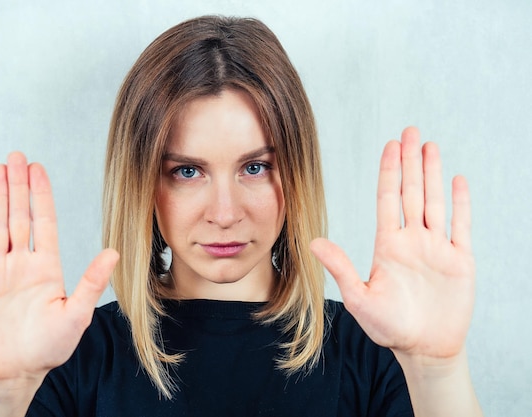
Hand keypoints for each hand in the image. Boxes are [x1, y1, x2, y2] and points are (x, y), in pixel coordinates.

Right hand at [0, 152, 118, 382]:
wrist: (16, 370)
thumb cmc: (49, 346)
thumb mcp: (76, 314)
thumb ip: (91, 282)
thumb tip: (113, 252)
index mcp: (46, 267)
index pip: (44, 221)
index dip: (41, 194)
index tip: (39, 169)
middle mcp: (22, 263)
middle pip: (19, 216)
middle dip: (18, 186)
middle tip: (17, 156)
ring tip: (0, 170)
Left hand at [311, 127, 474, 360]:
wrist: (424, 349)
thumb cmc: (389, 327)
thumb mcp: (359, 297)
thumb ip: (340, 267)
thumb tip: (313, 242)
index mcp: (388, 245)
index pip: (388, 199)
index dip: (389, 171)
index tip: (390, 145)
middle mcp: (412, 240)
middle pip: (412, 192)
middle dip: (411, 161)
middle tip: (410, 131)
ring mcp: (437, 248)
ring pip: (435, 202)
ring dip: (433, 174)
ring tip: (430, 145)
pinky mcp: (460, 261)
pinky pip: (461, 226)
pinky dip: (460, 203)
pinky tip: (457, 180)